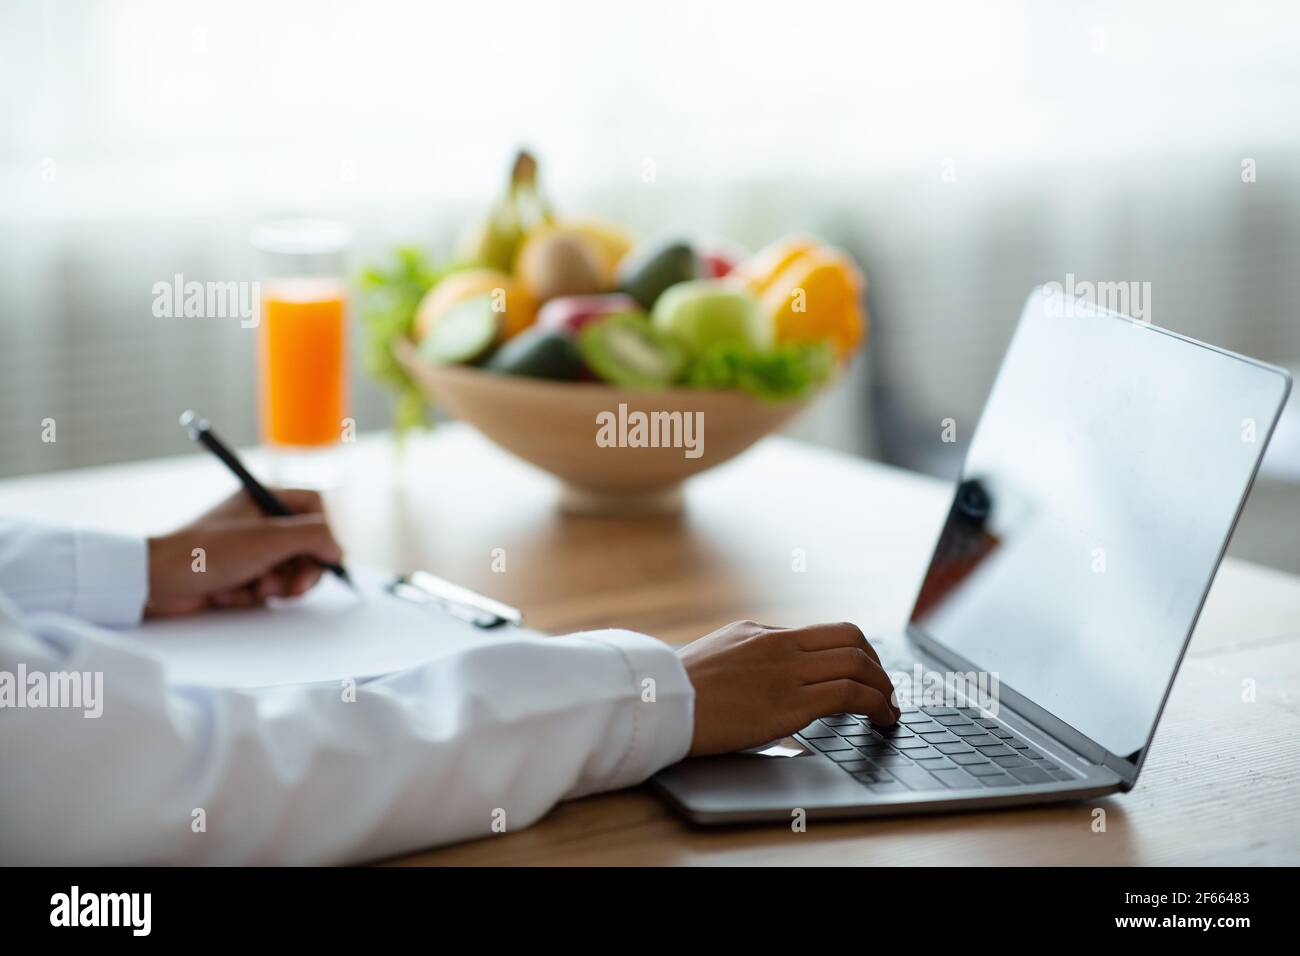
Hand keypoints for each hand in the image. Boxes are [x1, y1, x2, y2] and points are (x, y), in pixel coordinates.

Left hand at [145, 489, 344, 616]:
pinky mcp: (241, 574)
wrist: (157, 582)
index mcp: (265, 498)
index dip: (324, 534)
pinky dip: (253, 595)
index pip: (315, 508)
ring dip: (276, 586)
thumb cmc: (207, 552)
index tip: (322, 555)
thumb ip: (315, 537)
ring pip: (290, 570)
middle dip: (300, 571)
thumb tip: (338, 549)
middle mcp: (260, 521)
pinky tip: (231, 594)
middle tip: (293, 587)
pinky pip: (267, 587)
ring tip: (253, 589)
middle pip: (308, 545)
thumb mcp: (270, 538)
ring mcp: (251, 549)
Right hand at [680, 620, 898, 756]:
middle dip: (876, 665)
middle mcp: (779, 644)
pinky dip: (876, 704)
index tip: (864, 674)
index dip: (855, 653)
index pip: (825, 632)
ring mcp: (785, 672)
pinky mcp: (788, 704)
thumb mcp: (717, 656)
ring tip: (889, 710)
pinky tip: (880, 719)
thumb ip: (750, 658)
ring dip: (883, 688)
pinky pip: (848, 694)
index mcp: (760, 632)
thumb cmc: (677, 691)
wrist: (657, 705)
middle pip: (850, 638)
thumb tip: (773, 673)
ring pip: (857, 664)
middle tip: (885, 690)